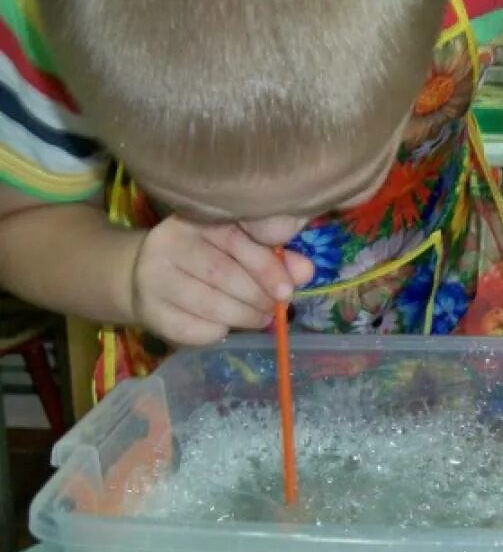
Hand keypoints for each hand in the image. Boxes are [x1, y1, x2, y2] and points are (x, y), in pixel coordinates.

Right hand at [130, 216, 313, 346]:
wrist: (146, 275)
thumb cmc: (207, 256)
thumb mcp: (239, 247)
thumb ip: (273, 256)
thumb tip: (306, 272)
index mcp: (196, 219)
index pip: (235, 241)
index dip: (266, 267)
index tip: (287, 290)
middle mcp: (168, 244)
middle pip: (223, 275)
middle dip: (258, 296)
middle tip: (276, 308)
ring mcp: (153, 279)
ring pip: (210, 305)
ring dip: (244, 317)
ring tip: (260, 318)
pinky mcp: (149, 312)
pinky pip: (194, 329)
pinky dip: (218, 332)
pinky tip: (226, 326)